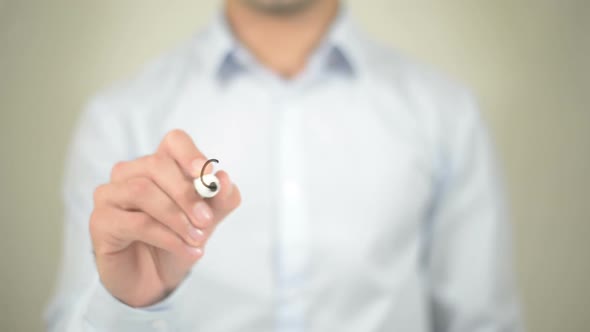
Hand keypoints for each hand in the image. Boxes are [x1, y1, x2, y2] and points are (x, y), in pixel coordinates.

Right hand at [89, 129, 240, 306]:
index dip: (191, 154)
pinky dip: (167, 237)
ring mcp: (110, 194)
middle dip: (187, 194)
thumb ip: (220, 200)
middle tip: (207, 221)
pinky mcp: (100, 221)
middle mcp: (130, 173)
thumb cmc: (178, 240)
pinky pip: (136, 222)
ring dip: (176, 218)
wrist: (155, 280)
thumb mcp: (207, 220)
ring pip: (142, 191)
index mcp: (159, 165)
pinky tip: (186, 250)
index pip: (174, 141)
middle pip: (157, 165)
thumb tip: (224, 179)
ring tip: (197, 239)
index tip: (208, 177)